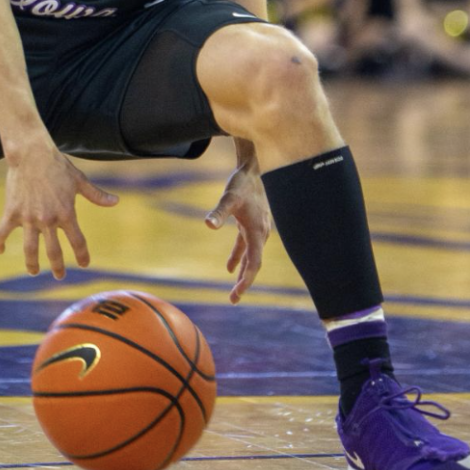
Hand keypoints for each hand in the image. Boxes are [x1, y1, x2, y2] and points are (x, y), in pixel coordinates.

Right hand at [0, 145, 118, 278]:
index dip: (82, 255)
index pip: (78, 241)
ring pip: (30, 249)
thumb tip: (116, 202)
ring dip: (32, 263)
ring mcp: (28, 218)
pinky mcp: (12, 212)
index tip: (84, 264)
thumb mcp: (79, 180)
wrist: (31, 153)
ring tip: (34, 271)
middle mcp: (48, 219)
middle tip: (60, 276)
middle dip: (58, 266)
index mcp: (66, 213)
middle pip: (54, 252)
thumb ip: (96, 195)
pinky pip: (2, 232)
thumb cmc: (57, 165)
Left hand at [206, 145, 271, 304]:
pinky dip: (239, 257)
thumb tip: (208, 224)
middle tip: (233, 300)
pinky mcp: (252, 224)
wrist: (252, 169)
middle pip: (254, 264)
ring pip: (251, 256)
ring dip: (243, 272)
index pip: (254, 263)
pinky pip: (246, 246)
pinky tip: (230, 267)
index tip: (236, 294)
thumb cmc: (241, 183)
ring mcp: (258, 229)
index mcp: (258, 232)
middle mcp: (261, 234)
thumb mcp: (228, 198)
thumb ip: (218, 213)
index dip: (247, 280)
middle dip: (245, 282)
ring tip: (234, 289)